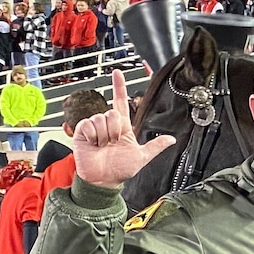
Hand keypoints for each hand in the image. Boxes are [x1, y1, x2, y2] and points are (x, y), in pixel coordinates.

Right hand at [73, 69, 177, 190]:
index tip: (118, 73)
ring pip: (101, 118)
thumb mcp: (142, 157)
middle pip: (113, 112)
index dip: (119, 87)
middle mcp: (108, 125)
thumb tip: (172, 139)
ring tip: (102, 146)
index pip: (120, 102)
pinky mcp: (81, 132)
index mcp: (122, 127)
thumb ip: (156, 146)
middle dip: (116, 130)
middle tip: (113, 143)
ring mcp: (94, 127)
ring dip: (104, 135)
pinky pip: (89, 125)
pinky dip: (93, 136)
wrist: (103, 180)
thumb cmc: (120, 169)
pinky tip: (93, 145)